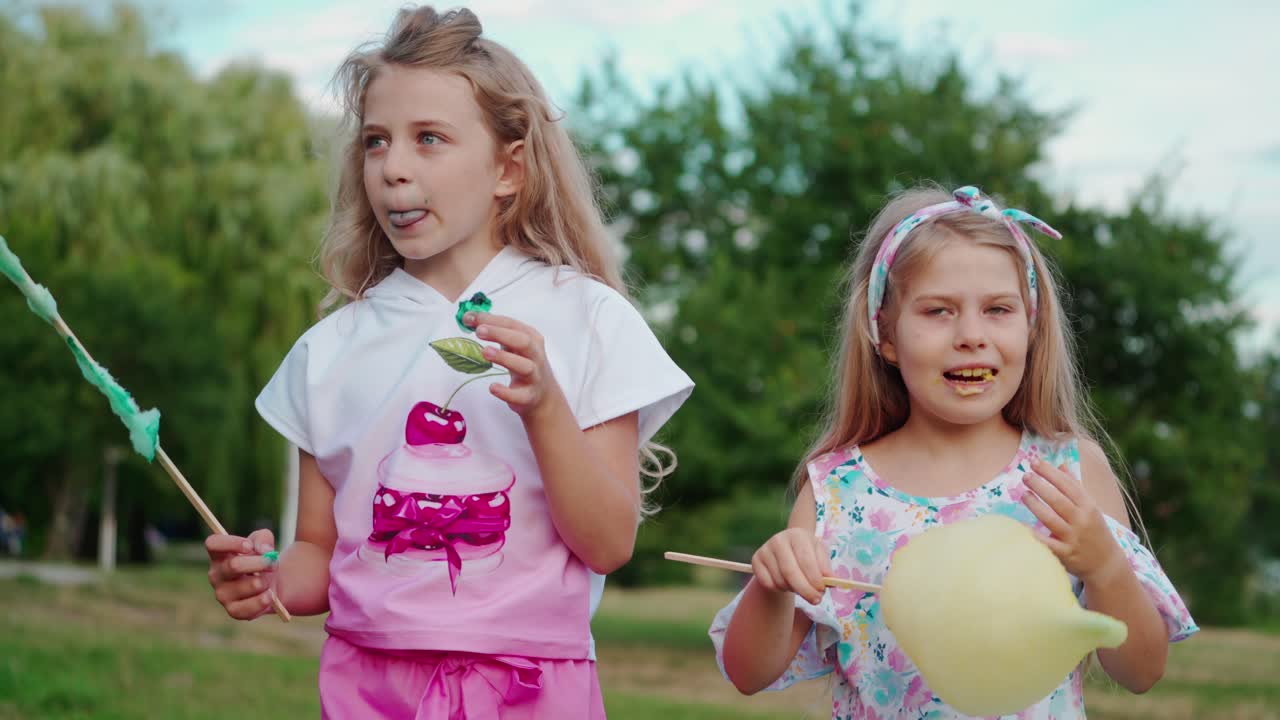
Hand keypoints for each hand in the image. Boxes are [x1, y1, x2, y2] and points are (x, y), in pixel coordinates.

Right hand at [205, 528, 276, 619]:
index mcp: (219, 555)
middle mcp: (216, 574)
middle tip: (273, 563)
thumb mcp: (264, 543)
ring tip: (268, 580)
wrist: (271, 584)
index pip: (213, 544)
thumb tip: (263, 550)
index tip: (249, 546)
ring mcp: (222, 594)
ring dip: (265, 581)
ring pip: (248, 585)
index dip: (231, 543)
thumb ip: (263, 539)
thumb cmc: (262, 559)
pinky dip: (264, 600)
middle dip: (259, 563)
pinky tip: (269, 595)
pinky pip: (249, 607)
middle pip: (234, 565)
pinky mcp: (233, 610)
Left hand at [467, 311, 562, 418]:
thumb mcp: (513, 344)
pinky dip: (506, 392)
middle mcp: (535, 355)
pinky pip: (519, 395)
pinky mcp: (528, 396)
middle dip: (501, 334)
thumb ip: (494, 330)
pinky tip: (493, 387)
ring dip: (504, 358)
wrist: (542, 395)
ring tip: (485, 352)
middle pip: (523, 341)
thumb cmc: (523, 363)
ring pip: (524, 366)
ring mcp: (534, 376)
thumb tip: (468, 317)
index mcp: (531, 338)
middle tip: (479, 331)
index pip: (512, 325)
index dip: (492, 320)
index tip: (470, 318)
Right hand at [751, 527, 830, 604]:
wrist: (787, 550)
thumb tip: (830, 581)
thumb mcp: (819, 556)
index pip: (806, 560)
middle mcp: (778, 540)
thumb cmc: (807, 554)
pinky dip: (779, 589)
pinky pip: (768, 583)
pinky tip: (786, 583)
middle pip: (790, 572)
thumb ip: (826, 568)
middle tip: (815, 600)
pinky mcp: (755, 560)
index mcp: (797, 535)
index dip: (814, 578)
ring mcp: (765, 549)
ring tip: (799, 586)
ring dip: (793, 589)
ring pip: (779, 580)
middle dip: (805, 590)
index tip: (822, 591)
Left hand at [1020, 459, 1125, 583]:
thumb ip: (1075, 485)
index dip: (1051, 473)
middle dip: (1040, 486)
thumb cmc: (1094, 529)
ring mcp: (1073, 537)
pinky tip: (1021, 526)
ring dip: (1035, 505)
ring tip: (1023, 494)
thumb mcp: (1090, 506)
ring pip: (1051, 518)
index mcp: (1088, 506)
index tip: (1035, 462)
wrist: (1106, 563)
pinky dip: (1034, 535)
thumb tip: (1060, 464)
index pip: (1068, 485)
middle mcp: (1081, 520)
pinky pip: (1047, 543)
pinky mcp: (1065, 553)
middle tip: (1025, 475)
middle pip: (1058, 500)